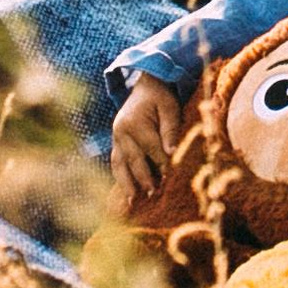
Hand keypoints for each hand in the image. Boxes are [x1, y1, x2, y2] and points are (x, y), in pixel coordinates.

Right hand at [109, 74, 182, 215]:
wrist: (146, 86)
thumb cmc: (161, 98)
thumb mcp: (170, 108)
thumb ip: (170, 129)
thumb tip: (171, 154)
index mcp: (134, 122)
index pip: (151, 148)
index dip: (162, 164)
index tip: (170, 179)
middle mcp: (120, 130)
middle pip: (133, 159)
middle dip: (143, 178)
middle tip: (152, 194)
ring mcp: (115, 137)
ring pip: (119, 164)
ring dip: (126, 183)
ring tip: (132, 201)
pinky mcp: (115, 142)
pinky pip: (116, 162)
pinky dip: (121, 177)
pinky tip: (127, 192)